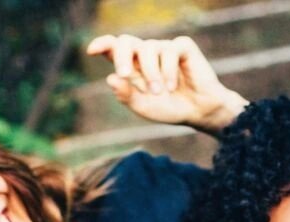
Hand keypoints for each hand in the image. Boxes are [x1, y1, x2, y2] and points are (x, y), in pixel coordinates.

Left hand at [86, 34, 247, 134]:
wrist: (198, 111)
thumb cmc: (170, 108)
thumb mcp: (143, 107)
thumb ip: (126, 95)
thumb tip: (110, 78)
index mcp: (133, 66)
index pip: (113, 48)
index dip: (102, 44)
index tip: (91, 50)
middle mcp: (146, 54)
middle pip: (126, 42)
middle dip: (122, 57)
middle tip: (125, 75)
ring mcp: (164, 48)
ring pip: (148, 48)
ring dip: (151, 72)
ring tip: (160, 91)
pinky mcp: (182, 47)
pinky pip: (169, 50)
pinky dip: (168, 70)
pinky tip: (173, 86)